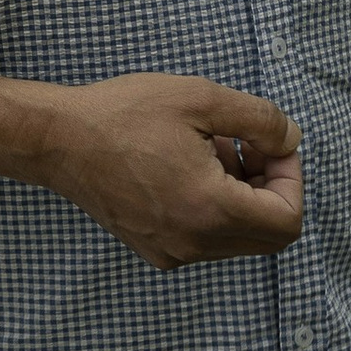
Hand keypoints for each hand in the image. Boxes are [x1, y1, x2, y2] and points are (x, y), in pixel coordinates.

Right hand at [35, 74, 302, 270]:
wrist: (58, 140)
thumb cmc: (125, 114)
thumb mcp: (202, 98)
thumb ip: (262, 120)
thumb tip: (291, 140)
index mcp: (210, 210)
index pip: (287, 220)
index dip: (291, 178)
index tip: (270, 144)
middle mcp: (194, 243)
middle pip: (268, 236)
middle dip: (270, 189)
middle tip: (247, 146)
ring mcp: (172, 252)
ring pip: (237, 238)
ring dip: (242, 197)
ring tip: (211, 150)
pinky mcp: (154, 249)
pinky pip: (206, 239)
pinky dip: (213, 208)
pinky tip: (187, 168)